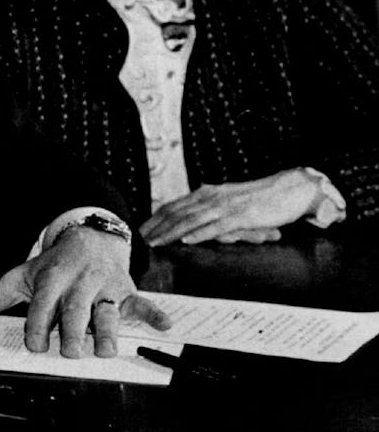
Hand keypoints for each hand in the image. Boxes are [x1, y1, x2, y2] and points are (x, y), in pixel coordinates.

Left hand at [0, 228, 169, 357]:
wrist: (89, 236)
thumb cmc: (54, 265)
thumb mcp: (23, 275)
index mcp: (52, 280)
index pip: (43, 306)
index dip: (38, 325)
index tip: (35, 345)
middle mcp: (79, 284)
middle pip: (76, 310)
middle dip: (74, 331)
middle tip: (71, 352)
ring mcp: (105, 287)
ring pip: (107, 311)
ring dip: (107, 330)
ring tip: (105, 350)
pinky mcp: (127, 290)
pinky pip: (143, 303)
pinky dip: (155, 314)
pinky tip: (165, 326)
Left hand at [140, 169, 319, 245]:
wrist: (292, 188)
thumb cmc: (261, 199)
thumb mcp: (230, 204)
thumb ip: (212, 214)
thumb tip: (192, 229)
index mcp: (207, 193)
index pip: (173, 205)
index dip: (155, 218)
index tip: (140, 230)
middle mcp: (212, 196)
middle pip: (176, 212)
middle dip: (155, 226)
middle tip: (139, 240)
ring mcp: (227, 205)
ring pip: (192, 219)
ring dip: (171, 232)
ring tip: (156, 242)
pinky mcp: (243, 215)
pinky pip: (217, 225)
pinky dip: (199, 233)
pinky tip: (187, 240)